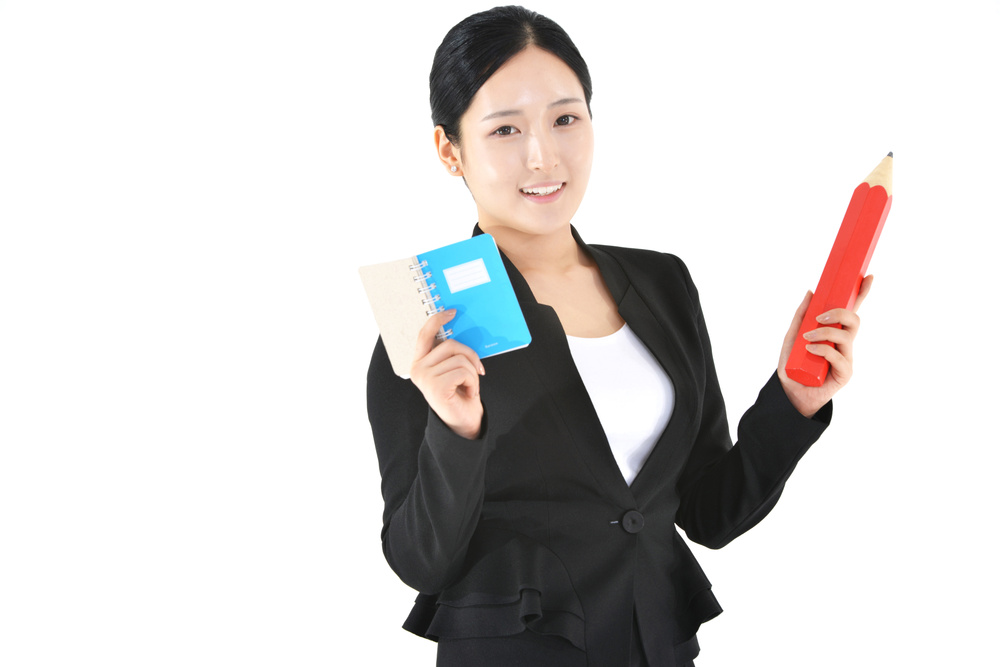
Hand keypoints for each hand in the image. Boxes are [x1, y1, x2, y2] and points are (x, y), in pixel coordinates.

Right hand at [410, 309, 484, 438]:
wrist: (463, 423)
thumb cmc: (460, 394)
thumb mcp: (453, 369)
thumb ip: (450, 352)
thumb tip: (458, 328)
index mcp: (419, 361)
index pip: (425, 334)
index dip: (437, 320)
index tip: (452, 312)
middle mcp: (418, 368)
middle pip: (451, 344)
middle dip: (470, 357)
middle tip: (477, 372)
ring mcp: (425, 378)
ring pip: (460, 359)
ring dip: (473, 373)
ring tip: (469, 387)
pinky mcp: (436, 387)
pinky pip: (464, 371)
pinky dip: (473, 382)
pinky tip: (469, 393)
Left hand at [777, 275, 873, 417]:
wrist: (789, 391)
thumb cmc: (792, 364)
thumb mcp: (792, 336)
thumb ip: (801, 316)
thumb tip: (811, 292)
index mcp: (834, 332)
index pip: (851, 310)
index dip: (862, 294)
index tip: (868, 276)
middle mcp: (844, 343)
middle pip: (854, 320)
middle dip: (839, 313)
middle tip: (818, 317)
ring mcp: (846, 358)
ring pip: (847, 336)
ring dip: (826, 333)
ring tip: (807, 338)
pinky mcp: (845, 373)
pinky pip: (838, 356)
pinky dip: (823, 350)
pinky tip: (810, 349)